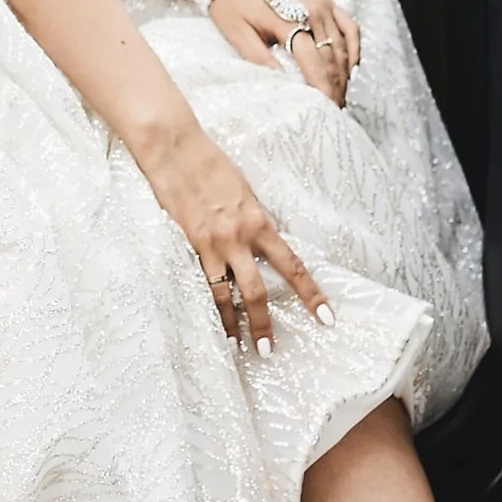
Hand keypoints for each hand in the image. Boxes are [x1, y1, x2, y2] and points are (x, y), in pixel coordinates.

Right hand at [149, 130, 331, 352]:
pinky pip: (202, 282)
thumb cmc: (211, 163)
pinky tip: (211, 320)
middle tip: (269, 350)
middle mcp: (239, 236)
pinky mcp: (190, 244)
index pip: (291, 264)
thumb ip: (253, 219)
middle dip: (264, 323)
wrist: (175, 151)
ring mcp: (212, 243)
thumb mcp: (244, 190)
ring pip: (227, 294)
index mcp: (259, 221)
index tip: (325, 316)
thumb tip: (261, 241)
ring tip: (238, 346)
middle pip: (257, 290)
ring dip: (233, 323)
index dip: (309, 293)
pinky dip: (208, 304)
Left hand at [208, 0, 359, 106]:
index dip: (322, 85)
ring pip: (343, 44)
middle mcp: (312, 8)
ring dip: (345, 71)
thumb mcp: (238, 35)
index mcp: (289, 18)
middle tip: (334, 107)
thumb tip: (282, 83)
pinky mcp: (326, 0)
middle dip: (335, 84)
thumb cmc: (232, 8)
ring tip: (340, 94)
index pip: (313, 59)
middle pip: (331, 55)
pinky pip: (349, 26)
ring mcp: (322, 2)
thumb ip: (260, 59)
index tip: (326, 107)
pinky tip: (351, 68)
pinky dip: (353, 48)